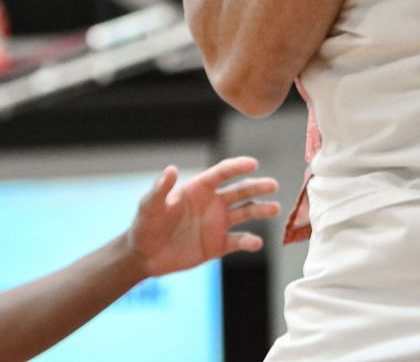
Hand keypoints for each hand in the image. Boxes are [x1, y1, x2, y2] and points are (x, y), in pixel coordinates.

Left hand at [124, 157, 279, 277]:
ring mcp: (218, 224)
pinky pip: (239, 241)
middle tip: (273, 185)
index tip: (253, 163)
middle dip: (257, 186)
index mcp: (199, 189)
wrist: (144, 256)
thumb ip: (160, 189)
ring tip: (274, 209)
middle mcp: (213, 203)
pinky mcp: (218, 245)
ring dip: (261, 209)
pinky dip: (249, 241)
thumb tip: (171, 169)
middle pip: (240, 190)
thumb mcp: (149, 207)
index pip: (222, 173)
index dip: (237, 166)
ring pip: (246, 212)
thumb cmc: (145, 226)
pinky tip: (255, 243)